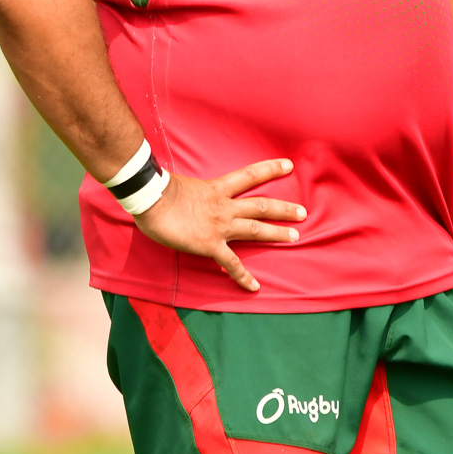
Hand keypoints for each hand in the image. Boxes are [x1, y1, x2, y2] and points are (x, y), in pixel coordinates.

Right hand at [134, 158, 305, 291]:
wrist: (150, 198)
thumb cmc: (158, 189)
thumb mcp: (181, 183)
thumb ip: (192, 191)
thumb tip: (184, 194)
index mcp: (217, 188)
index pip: (250, 175)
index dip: (270, 169)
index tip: (288, 166)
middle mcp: (224, 206)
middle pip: (261, 205)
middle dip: (283, 209)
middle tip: (302, 213)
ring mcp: (220, 226)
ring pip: (256, 228)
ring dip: (278, 233)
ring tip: (295, 237)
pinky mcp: (211, 245)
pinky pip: (231, 263)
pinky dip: (243, 276)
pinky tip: (254, 287)